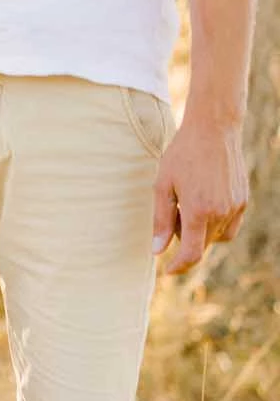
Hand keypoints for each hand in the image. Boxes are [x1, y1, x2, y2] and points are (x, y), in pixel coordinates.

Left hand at [153, 112, 247, 274]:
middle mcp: (221, 213)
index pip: (191, 253)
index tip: (168, 270)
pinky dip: (215, 224)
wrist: (214, 129)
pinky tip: (203, 202)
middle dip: (184, 239)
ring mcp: (236, 208)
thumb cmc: (182, 154)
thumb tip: (157, 251)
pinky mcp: (243, 201)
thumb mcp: (163, 185)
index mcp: (199, 211)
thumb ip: (161, 220)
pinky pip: (230, 225)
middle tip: (174, 211)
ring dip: (201, 232)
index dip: (178, 266)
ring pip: (217, 237)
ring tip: (188, 203)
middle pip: (202, 245)